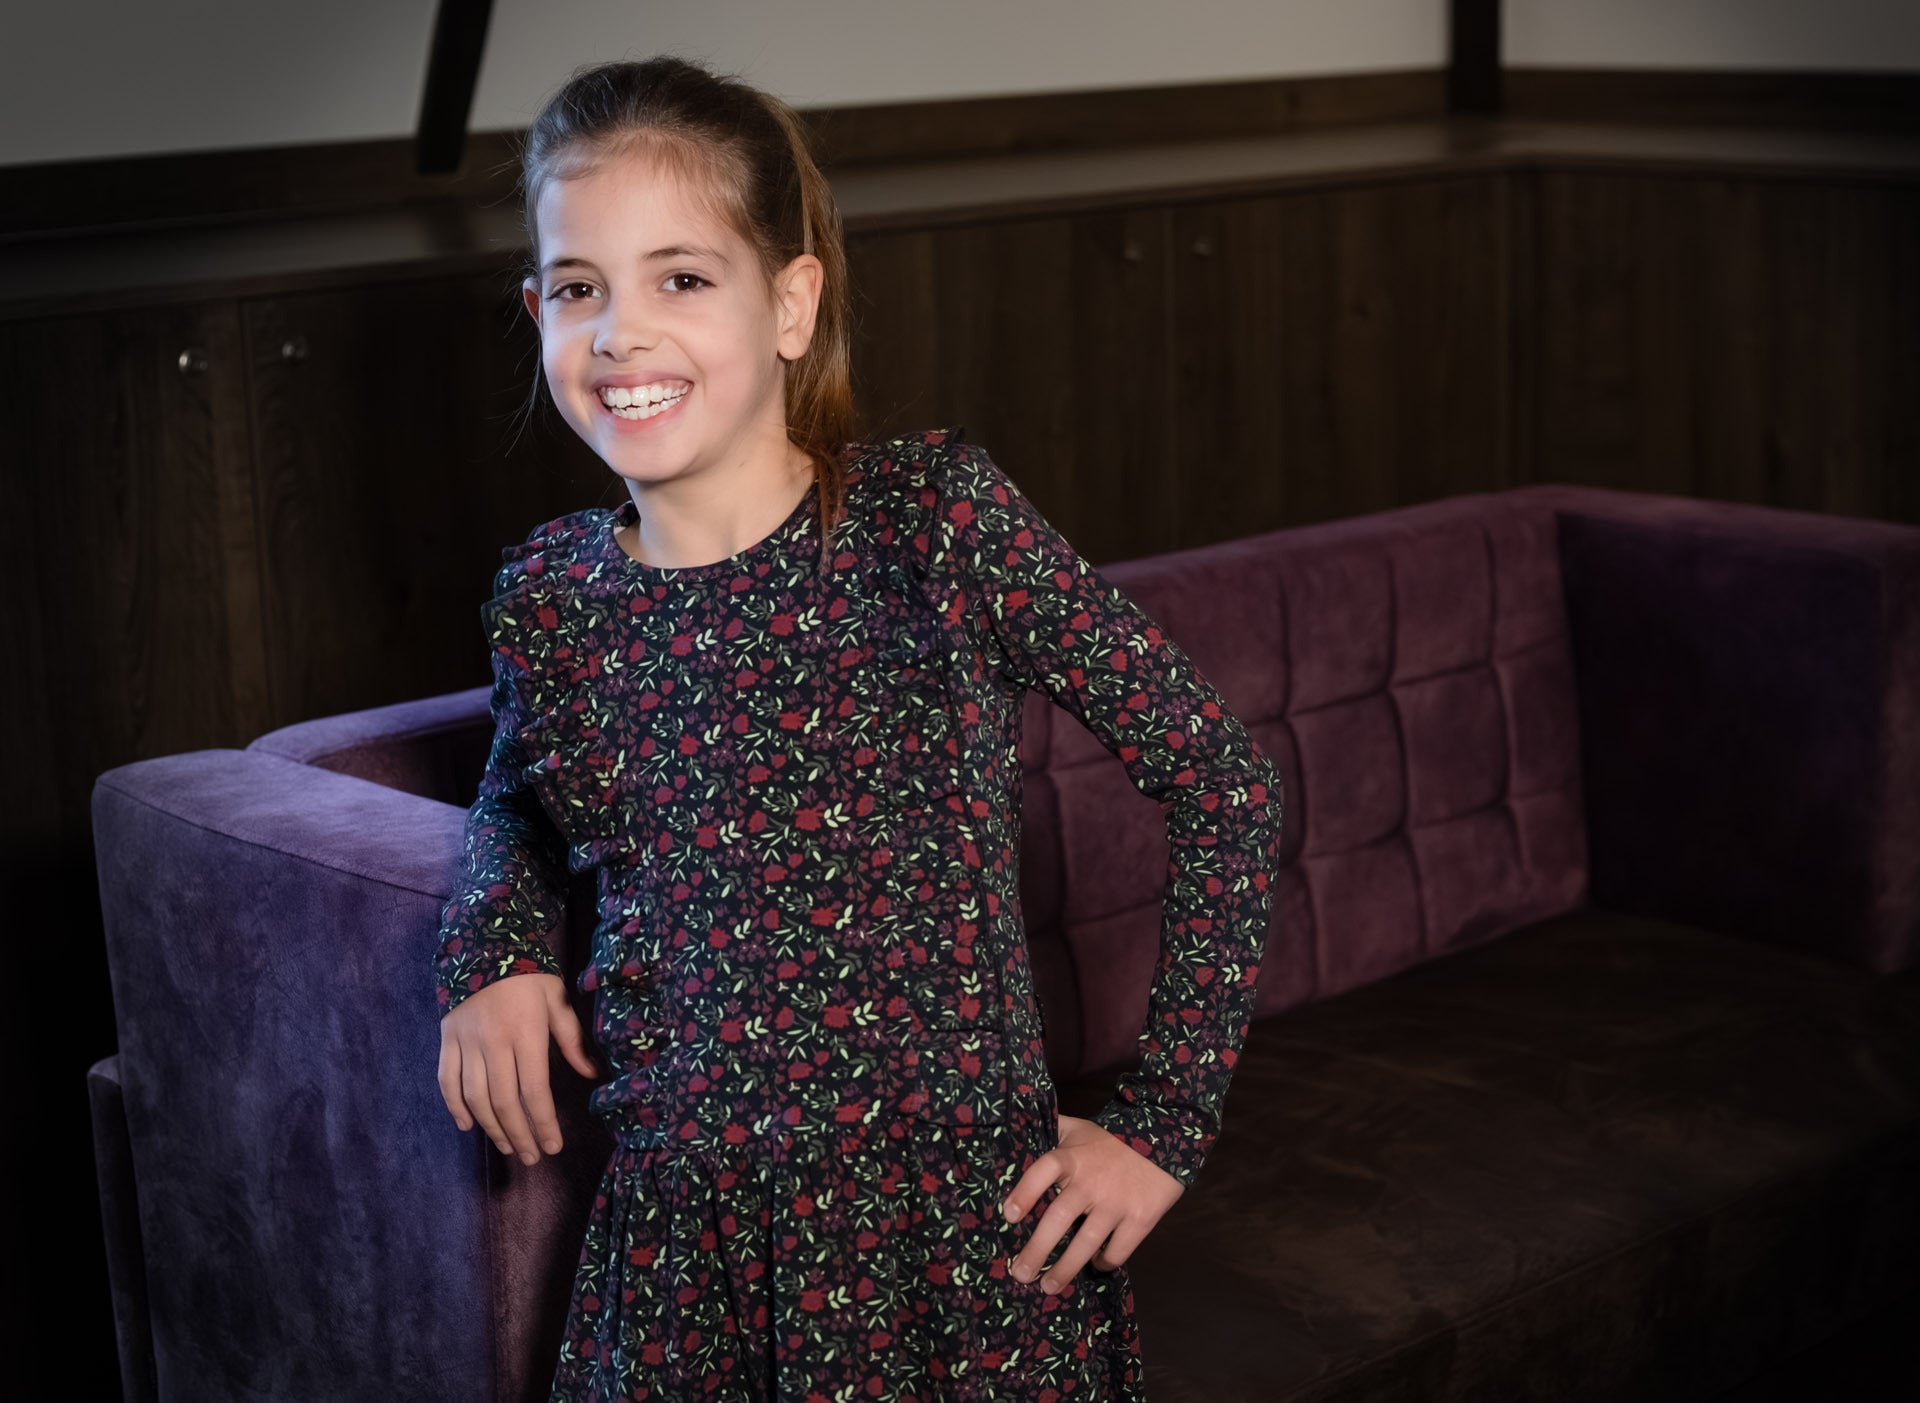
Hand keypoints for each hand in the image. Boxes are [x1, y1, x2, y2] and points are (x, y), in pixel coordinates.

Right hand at [437, 972, 599, 1165]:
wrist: (484, 943)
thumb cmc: (529, 975)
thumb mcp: (558, 1000)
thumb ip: (572, 1040)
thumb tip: (591, 1075)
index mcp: (526, 1033)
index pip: (534, 1091)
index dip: (544, 1123)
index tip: (553, 1146)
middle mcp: (494, 1042)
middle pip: (504, 1102)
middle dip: (520, 1135)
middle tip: (531, 1157)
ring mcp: (466, 1042)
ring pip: (475, 1097)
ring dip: (491, 1127)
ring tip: (508, 1145)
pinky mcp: (446, 1039)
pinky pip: (446, 1080)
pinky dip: (455, 1106)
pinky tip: (469, 1125)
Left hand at [1000, 1113, 1185, 1292]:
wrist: (1163, 1141)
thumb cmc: (1111, 1139)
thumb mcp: (1078, 1128)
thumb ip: (1050, 1131)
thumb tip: (1018, 1132)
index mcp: (1072, 1157)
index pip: (1044, 1170)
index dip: (1025, 1192)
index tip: (1009, 1216)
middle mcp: (1092, 1181)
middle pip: (1059, 1217)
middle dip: (1037, 1250)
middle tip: (1020, 1273)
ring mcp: (1117, 1202)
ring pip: (1086, 1242)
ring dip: (1065, 1269)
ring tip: (1048, 1287)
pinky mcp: (1140, 1219)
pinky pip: (1117, 1250)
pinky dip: (1103, 1263)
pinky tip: (1094, 1264)